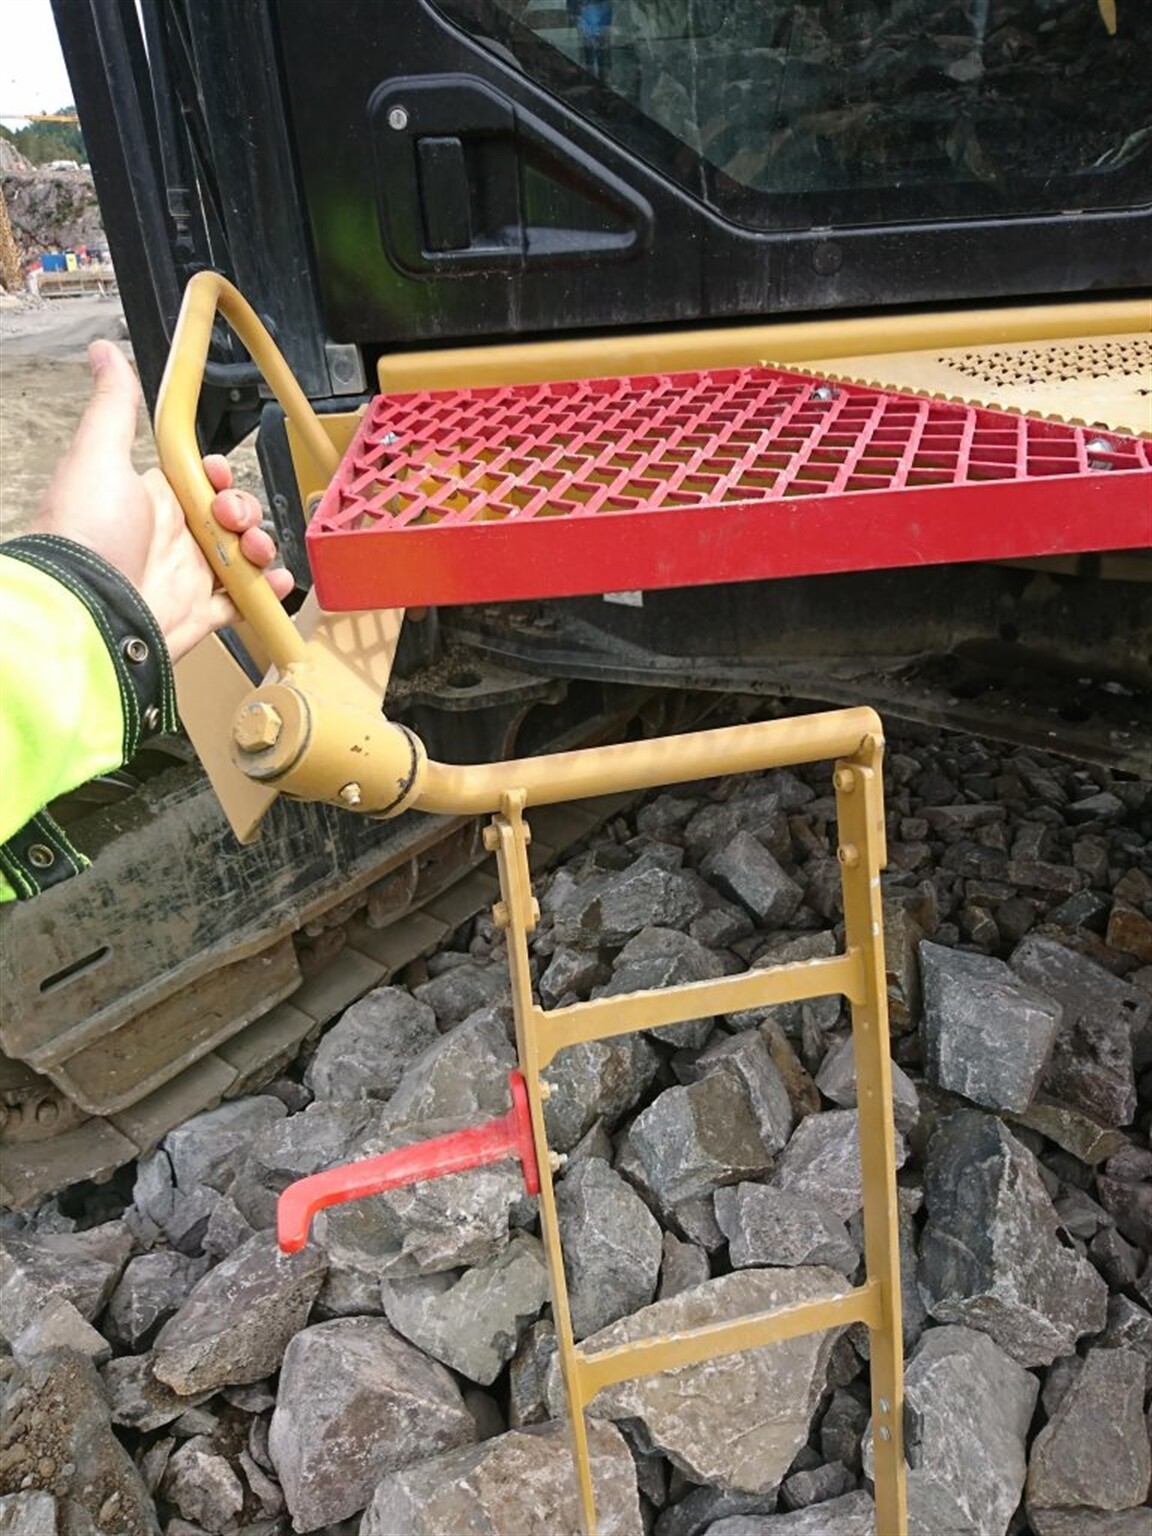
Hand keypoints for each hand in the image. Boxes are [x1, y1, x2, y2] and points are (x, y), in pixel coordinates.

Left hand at [32, 340, 293, 661]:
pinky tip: (274, 581)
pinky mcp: (198, 615)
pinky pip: (243, 603)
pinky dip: (265, 593)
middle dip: (244, 510)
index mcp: (150, 501)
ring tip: (255, 552)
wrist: (88, 609)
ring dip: (260, 547)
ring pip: (241, 557)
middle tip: (232, 518)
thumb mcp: (98, 456)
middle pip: (228, 517)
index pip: (197, 481)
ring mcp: (186, 579)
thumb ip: (114, 407)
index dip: (216, 476)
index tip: (216, 475)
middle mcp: (171, 539)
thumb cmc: (86, 532)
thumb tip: (104, 351)